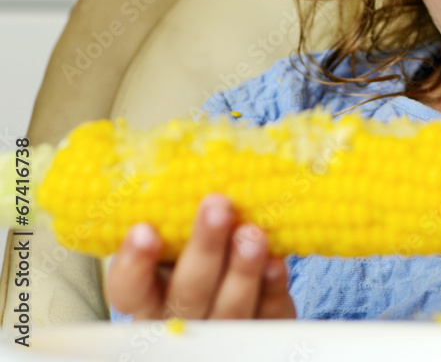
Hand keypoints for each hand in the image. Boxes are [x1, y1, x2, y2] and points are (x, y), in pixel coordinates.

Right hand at [107, 194, 295, 319]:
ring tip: (252, 233)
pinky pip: (267, 310)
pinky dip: (272, 285)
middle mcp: (180, 314)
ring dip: (242, 269)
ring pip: (228, 308)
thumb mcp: (181, 238)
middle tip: (217, 206)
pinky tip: (277, 262)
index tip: (144, 229)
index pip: (127, 288)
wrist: (243, 293)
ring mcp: (222, 324)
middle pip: (186, 293)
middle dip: (203, 249)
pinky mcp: (263, 324)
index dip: (133, 264)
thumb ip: (181, 213)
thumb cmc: (200, 255)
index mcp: (150, 292)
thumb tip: (193, 152)